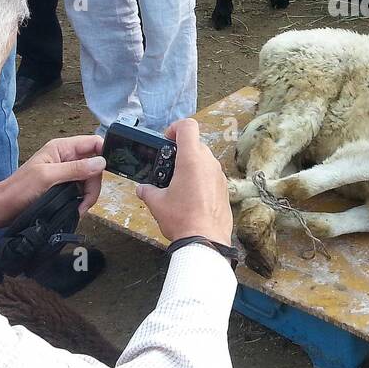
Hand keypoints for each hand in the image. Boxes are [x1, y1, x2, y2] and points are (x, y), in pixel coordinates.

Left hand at [0, 135, 105, 228]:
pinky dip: (83, 201)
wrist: (4, 209)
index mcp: (62, 148)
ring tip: (80, 208)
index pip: (93, 143)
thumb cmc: (20, 189)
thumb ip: (75, 169)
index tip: (106, 171)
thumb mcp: (48, 176)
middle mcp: (67, 158)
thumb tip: (101, 162)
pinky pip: (83, 191)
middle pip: (95, 166)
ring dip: (88, 195)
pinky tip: (77, 209)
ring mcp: (67, 173)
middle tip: (86, 201)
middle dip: (94, 184)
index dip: (104, 154)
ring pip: (90, 180)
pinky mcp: (66, 187)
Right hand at [136, 118, 232, 245]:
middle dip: (181, 151)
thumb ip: (148, 191)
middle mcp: (209, 163)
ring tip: (177, 183)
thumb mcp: (157, 203)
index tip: (166, 139)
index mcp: (192, 159)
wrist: (205, 241)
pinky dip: (201, 179)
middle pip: (196, 144)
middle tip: (168, 166)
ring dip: (191, 165)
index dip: (175, 128)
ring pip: (205, 160)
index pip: (187, 126)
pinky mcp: (225, 188)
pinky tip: (191, 196)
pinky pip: (212, 175)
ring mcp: (219, 175)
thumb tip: (143, 189)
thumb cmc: (182, 219)